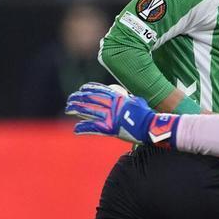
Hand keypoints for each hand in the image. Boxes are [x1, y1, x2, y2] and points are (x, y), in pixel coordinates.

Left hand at [64, 82, 179, 146]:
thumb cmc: (147, 115)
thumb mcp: (138, 102)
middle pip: (91, 99)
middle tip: (70, 99)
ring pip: (89, 111)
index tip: (82, 89)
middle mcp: (112, 105)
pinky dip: (84, 128)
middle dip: (79, 98)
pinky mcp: (110, 128)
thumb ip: (130, 99)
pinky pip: (94, 128)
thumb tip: (129, 97)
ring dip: (77, 109)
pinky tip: (76, 129)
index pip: (100, 90)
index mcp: (118, 98)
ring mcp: (110, 117)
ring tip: (68, 108)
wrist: (150, 126)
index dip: (89, 89)